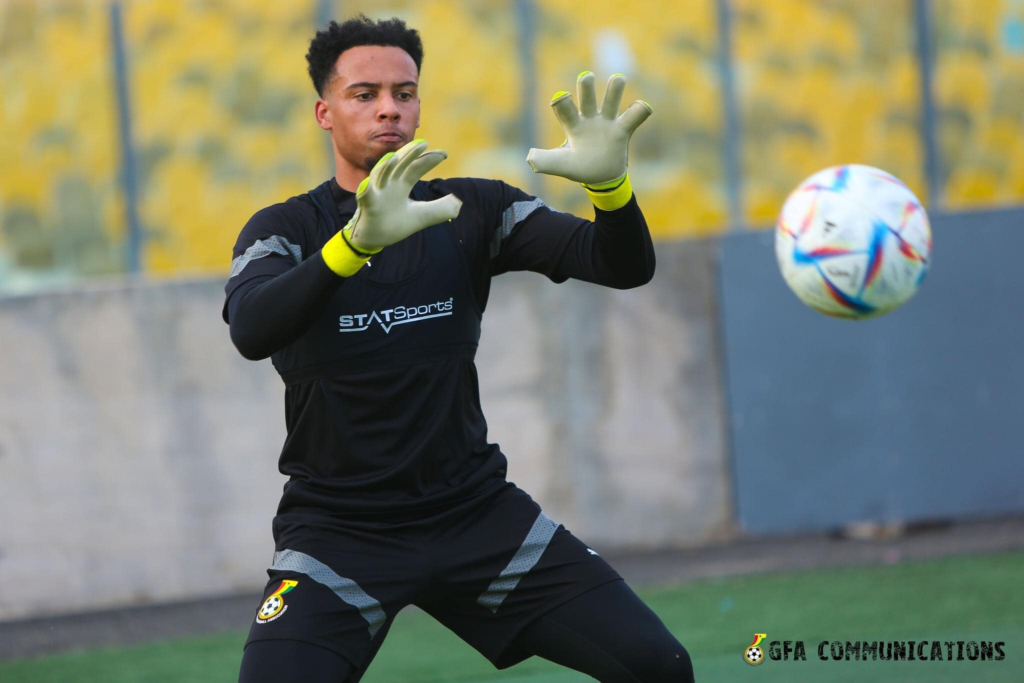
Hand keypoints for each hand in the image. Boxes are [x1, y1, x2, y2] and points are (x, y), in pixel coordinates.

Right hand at [346, 139, 462, 252]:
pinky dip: (365, 190)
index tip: (445, 154)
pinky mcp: (367, 205)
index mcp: (402, 184)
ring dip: (386, 166)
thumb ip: (440, 209)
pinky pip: (365, 196)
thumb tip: (459, 202)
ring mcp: (377, 193)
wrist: (375, 239)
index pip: (416, 167)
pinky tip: (366, 186)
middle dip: (410, 153)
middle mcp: (389, 184)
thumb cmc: (395, 223)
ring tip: (394, 157)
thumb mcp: (422, 216)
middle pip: (399, 165)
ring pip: (380, 175)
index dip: (429, 159)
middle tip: (423, 143)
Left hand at [526, 71, 651, 185]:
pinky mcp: (623, 130)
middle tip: (586, 77)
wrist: (601, 178)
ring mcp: (607, 123)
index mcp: (572, 125)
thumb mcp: (562, 166)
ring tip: (618, 79)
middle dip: (587, 89)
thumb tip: (530, 157)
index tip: (560, 99)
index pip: (566, 111)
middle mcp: (589, 119)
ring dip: (614, 90)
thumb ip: (546, 162)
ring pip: (611, 102)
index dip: (563, 104)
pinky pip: (633, 117)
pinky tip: (643, 106)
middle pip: (588, 100)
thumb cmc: (579, 167)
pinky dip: (639, 111)